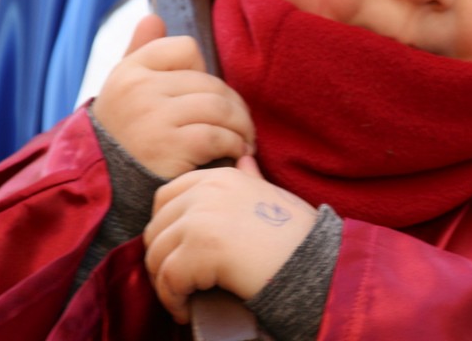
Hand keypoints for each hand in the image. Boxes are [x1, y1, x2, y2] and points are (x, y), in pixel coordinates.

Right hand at [92, 15, 255, 178]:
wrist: (106, 189)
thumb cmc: (123, 136)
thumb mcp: (123, 90)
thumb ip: (139, 52)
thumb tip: (153, 18)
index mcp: (130, 70)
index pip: (187, 48)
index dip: (202, 71)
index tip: (203, 95)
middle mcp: (140, 88)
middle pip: (210, 81)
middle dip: (233, 104)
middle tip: (241, 123)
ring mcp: (154, 117)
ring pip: (219, 107)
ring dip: (241, 125)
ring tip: (245, 138)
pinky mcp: (170, 147)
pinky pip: (217, 135)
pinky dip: (234, 144)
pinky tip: (237, 153)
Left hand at [143, 156, 317, 322]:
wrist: (315, 264)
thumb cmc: (296, 237)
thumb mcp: (272, 196)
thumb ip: (250, 178)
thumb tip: (243, 161)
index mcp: (221, 176)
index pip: (167, 197)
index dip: (165, 230)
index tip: (178, 256)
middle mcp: (207, 190)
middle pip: (156, 227)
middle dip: (160, 259)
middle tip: (177, 284)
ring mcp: (202, 218)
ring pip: (156, 255)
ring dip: (164, 284)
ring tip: (182, 300)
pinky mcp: (201, 249)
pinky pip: (168, 279)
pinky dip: (173, 300)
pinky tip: (187, 310)